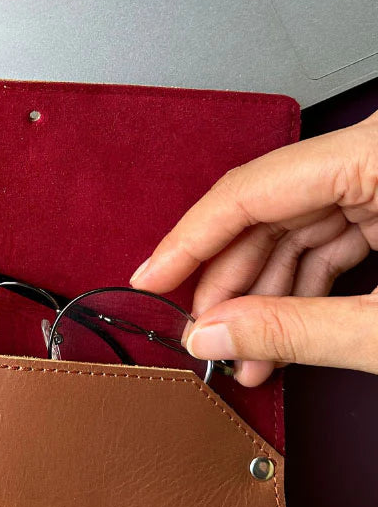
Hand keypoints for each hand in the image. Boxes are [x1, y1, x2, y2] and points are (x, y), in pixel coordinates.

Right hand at [130, 111, 377, 384]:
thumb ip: (297, 330)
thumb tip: (215, 335)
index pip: (249, 191)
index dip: (188, 241)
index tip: (151, 277)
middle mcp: (374, 154)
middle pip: (265, 211)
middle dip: (227, 282)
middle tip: (201, 330)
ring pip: (290, 229)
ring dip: (262, 295)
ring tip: (243, 352)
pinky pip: (324, 239)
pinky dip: (299, 288)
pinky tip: (277, 334)